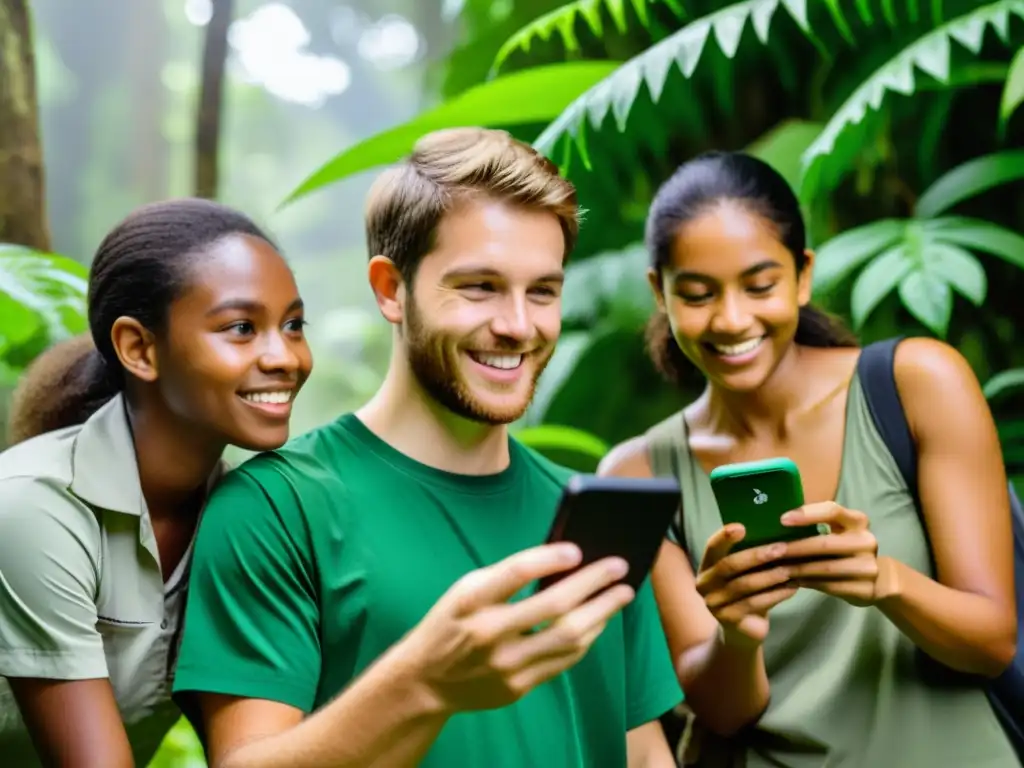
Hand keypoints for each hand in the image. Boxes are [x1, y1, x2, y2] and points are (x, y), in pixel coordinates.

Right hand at [400, 543, 634, 714]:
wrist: (425, 680)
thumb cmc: (452, 622)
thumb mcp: (466, 590)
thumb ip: (507, 577)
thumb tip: (564, 561)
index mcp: (470, 601)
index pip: (515, 573)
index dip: (549, 559)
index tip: (578, 549)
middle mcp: (487, 634)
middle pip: (554, 608)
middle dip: (593, 584)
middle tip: (620, 567)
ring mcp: (505, 666)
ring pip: (568, 638)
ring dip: (601, 613)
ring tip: (621, 594)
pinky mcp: (518, 688)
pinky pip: (564, 661)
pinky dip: (587, 638)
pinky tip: (599, 621)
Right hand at [695, 524, 797, 648]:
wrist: (742, 631)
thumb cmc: (747, 592)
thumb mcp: (743, 573)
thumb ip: (749, 555)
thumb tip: (778, 529)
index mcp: (706, 566)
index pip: (711, 547)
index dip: (724, 537)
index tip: (742, 526)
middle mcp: (704, 584)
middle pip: (729, 565)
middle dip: (756, 555)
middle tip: (781, 548)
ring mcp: (714, 604)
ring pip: (744, 585)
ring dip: (770, 575)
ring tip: (792, 568)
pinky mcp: (729, 620)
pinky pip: (755, 604)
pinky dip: (776, 594)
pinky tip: (793, 588)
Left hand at [780, 501, 881, 606]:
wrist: (879, 578)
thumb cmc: (847, 548)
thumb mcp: (839, 531)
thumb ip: (818, 525)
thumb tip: (779, 523)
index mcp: (858, 521)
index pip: (832, 511)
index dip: (807, 514)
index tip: (782, 520)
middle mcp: (866, 541)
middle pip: (824, 543)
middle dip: (794, 548)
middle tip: (771, 551)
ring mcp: (868, 566)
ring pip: (824, 568)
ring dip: (797, 569)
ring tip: (777, 569)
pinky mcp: (865, 588)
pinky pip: (828, 585)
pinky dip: (807, 582)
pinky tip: (791, 580)